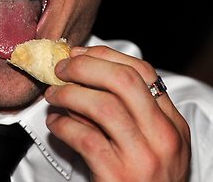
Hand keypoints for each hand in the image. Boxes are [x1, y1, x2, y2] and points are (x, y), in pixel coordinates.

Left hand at [44, 46, 190, 181]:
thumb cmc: (141, 179)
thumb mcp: (150, 143)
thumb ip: (128, 111)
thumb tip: (82, 72)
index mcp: (172, 123)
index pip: (142, 72)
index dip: (106, 56)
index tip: (80, 54)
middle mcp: (163, 137)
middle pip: (123, 80)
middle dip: (85, 67)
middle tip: (61, 68)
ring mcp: (143, 158)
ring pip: (102, 105)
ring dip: (69, 94)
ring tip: (53, 95)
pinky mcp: (117, 177)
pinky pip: (84, 138)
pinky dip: (63, 125)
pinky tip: (55, 123)